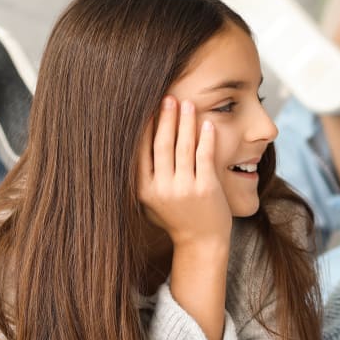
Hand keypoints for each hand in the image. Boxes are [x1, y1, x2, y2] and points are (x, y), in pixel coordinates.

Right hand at [138, 96, 232, 247]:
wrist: (202, 242)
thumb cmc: (177, 218)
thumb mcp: (152, 201)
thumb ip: (143, 176)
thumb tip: (133, 142)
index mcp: (144, 190)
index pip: (141, 151)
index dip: (145, 127)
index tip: (148, 107)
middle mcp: (162, 188)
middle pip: (162, 144)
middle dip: (165, 117)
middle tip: (168, 97)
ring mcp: (184, 188)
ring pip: (183, 146)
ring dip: (185, 121)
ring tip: (187, 104)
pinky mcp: (206, 188)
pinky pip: (204, 155)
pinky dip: (205, 137)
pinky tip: (206, 124)